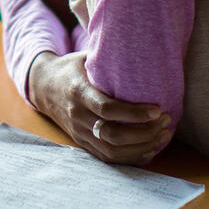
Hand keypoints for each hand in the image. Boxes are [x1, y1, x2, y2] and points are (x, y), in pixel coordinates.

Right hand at [28, 52, 170, 165]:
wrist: (42, 86)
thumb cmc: (71, 68)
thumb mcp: (85, 58)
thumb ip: (107, 59)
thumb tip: (142, 50)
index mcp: (78, 92)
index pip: (107, 109)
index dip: (134, 113)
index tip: (158, 109)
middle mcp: (77, 116)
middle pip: (113, 135)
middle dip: (144, 133)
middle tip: (166, 121)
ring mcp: (79, 133)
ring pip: (113, 151)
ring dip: (142, 147)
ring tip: (163, 135)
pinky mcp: (83, 143)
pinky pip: (108, 158)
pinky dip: (132, 158)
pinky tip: (150, 148)